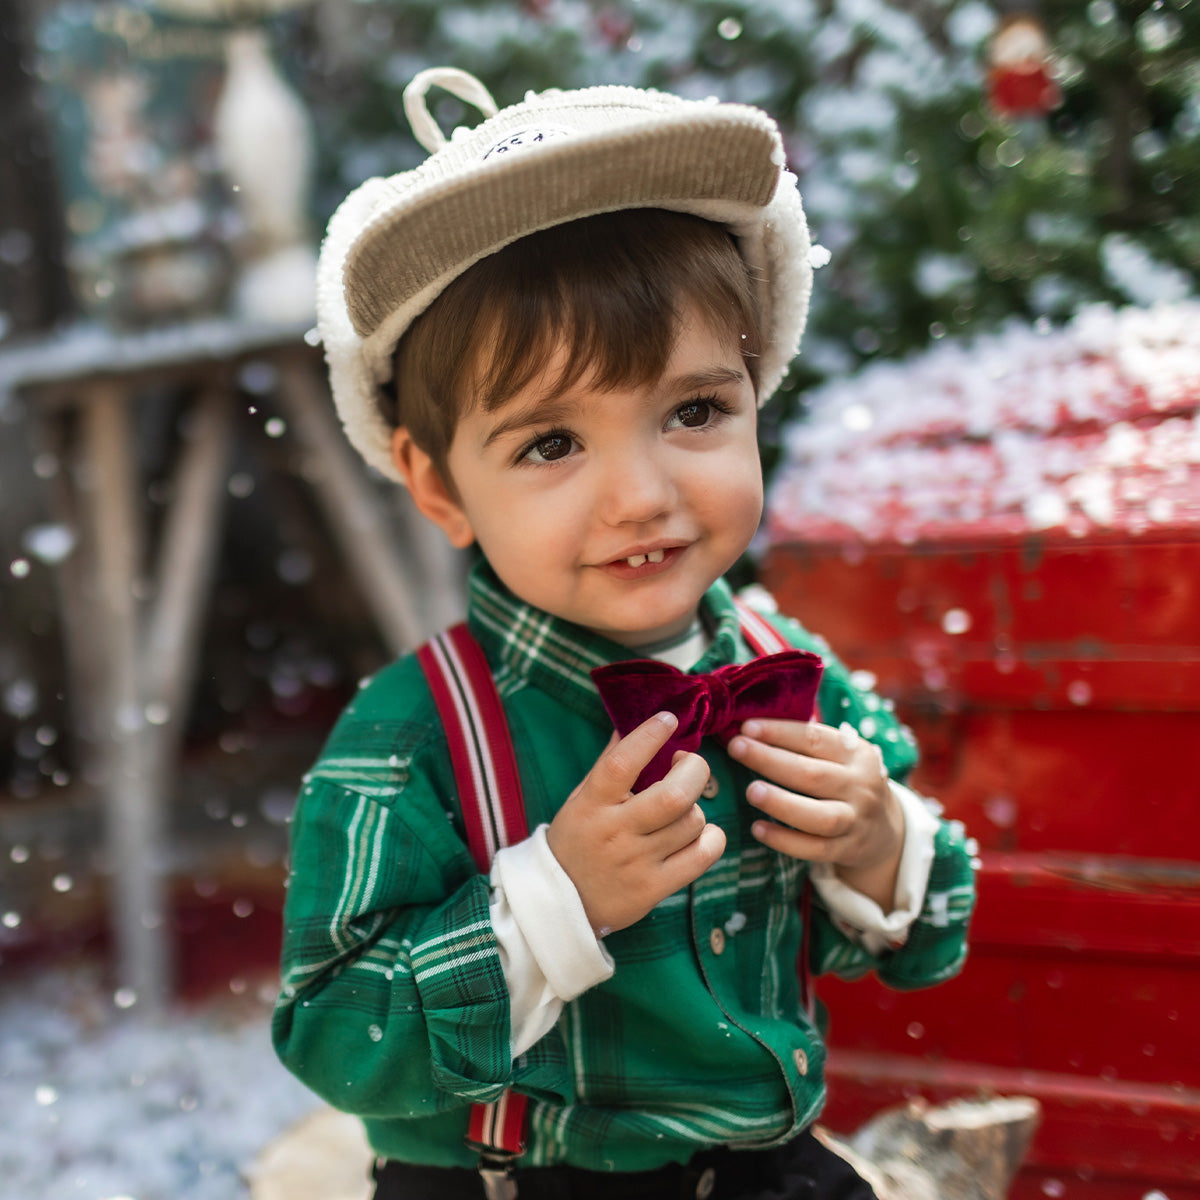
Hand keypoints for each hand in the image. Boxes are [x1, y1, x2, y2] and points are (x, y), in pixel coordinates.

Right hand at [547, 712, 725, 935]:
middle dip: (695, 769)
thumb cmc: (576, 840)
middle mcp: (615, 832)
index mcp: (592, 804)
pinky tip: (698, 834)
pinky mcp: (654, 888)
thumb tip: (631, 722)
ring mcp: (637, 862)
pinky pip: (703, 855)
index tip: (668, 719)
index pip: (622, 763)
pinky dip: (711, 838)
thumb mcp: (581, 799)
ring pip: (692, 822)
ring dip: (696, 807)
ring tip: (682, 808)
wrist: (561, 903)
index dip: (649, 736)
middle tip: (688, 764)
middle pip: (675, 796)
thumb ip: (608, 763)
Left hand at [727, 719, 903, 910]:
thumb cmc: (845, 782)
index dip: (780, 732)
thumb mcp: (840, 757)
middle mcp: (861, 786)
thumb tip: (749, 729)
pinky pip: (815, 849)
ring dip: (782, 803)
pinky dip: (785, 841)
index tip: (747, 727)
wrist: (885, 830)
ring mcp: (856, 820)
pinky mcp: (847, 850)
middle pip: (813, 774)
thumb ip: (805, 744)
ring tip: (751, 791)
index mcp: (857, 754)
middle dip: (770, 760)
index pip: (816, 739)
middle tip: (737, 748)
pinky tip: (757, 829)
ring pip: (820, 816)